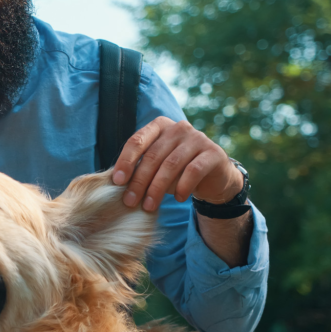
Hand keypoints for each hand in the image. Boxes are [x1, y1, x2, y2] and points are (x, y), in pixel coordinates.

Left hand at [111, 117, 243, 211]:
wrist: (213, 176)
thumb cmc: (177, 170)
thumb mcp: (157, 165)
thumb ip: (141, 167)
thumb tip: (119, 183)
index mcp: (159, 125)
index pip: (137, 141)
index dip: (126, 161)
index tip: (117, 181)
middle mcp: (178, 128)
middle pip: (153, 155)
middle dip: (139, 181)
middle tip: (130, 201)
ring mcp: (197, 138)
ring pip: (171, 164)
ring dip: (157, 188)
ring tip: (149, 206)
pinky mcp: (213, 153)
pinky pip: (193, 171)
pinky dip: (182, 187)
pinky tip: (177, 199)